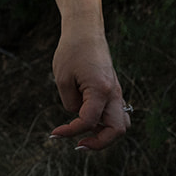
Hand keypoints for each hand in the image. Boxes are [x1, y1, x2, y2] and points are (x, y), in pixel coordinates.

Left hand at [48, 30, 128, 150]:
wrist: (86, 31)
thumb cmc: (72, 51)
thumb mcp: (62, 79)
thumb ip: (71, 103)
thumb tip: (77, 116)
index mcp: (101, 90)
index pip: (89, 121)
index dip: (71, 131)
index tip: (54, 133)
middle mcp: (114, 93)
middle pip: (117, 130)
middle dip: (99, 143)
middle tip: (78, 144)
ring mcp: (116, 92)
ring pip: (121, 124)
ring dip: (104, 134)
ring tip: (83, 135)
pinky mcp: (113, 90)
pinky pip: (115, 114)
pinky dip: (103, 124)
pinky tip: (86, 122)